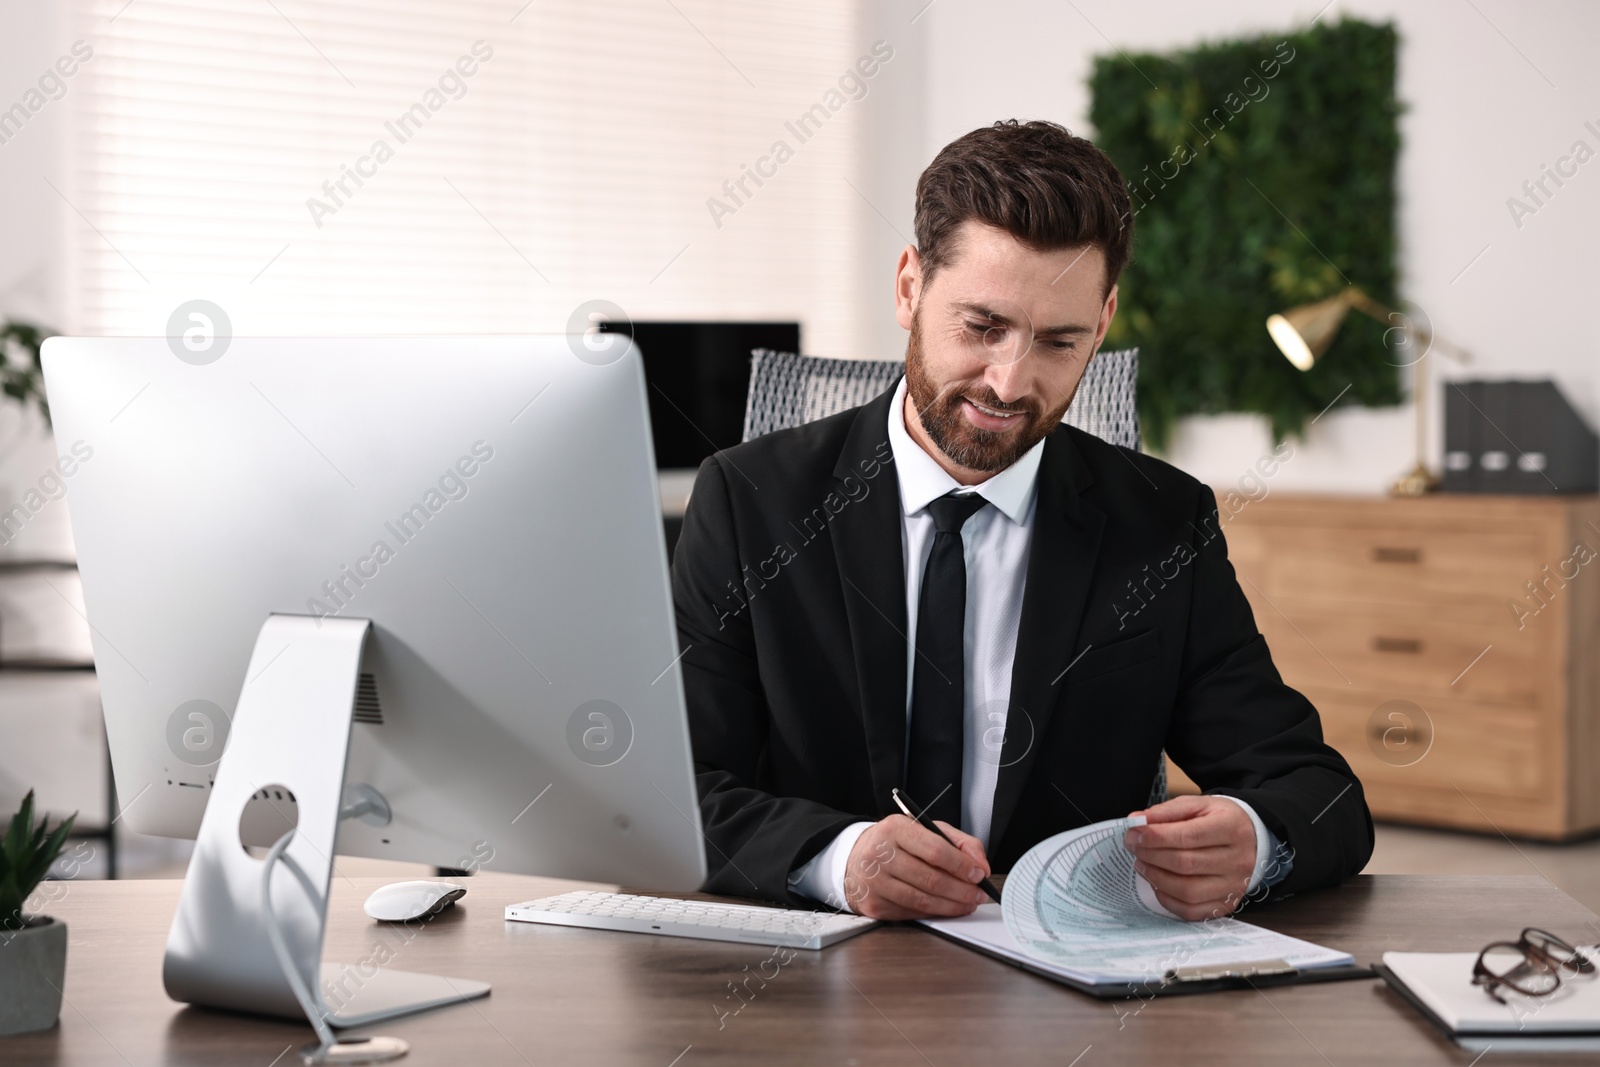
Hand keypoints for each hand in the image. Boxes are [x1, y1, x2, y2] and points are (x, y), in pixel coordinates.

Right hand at [842, 814, 990, 919]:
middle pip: (931, 879)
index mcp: (895, 829)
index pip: (935, 850)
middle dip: (962, 890)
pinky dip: (934, 912)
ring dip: (952, 906)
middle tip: (979, 894)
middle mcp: (880, 854)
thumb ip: (958, 842)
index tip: (979, 874)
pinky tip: (945, 908)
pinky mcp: (873, 905)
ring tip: (968, 904)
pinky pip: (912, 912)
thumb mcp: (925, 829)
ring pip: (923, 900)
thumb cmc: (896, 843)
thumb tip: (980, 866)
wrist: (856, 859)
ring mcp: (875, 882)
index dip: (961, 865)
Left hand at [1123, 795, 1255, 920]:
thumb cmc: (1218, 820)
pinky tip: (1156, 883)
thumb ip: (1166, 812)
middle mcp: (1238, 860)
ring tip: (1141, 863)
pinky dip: (1167, 899)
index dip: (1156, 836)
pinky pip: (1191, 910)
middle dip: (1151, 855)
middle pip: (1186, 864)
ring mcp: (1234, 886)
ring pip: (1187, 891)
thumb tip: (1137, 820)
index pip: (1189, 836)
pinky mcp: (1226, 905)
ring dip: (1155, 878)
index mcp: (1231, 828)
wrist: (1251, 840)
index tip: (1134, 833)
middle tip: (1132, 846)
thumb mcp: (1197, 805)